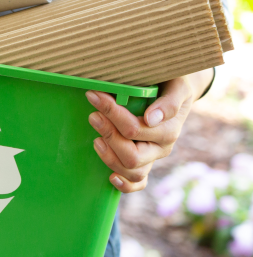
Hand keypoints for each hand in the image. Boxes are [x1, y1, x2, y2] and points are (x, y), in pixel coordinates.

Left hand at [86, 69, 212, 192]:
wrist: (176, 90)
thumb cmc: (172, 84)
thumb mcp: (177, 86)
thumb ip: (169, 102)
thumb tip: (151, 119)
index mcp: (169, 130)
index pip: (135, 129)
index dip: (112, 113)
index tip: (93, 95)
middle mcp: (161, 148)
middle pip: (132, 155)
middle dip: (108, 135)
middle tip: (93, 115)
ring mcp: (152, 158)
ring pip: (132, 172)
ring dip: (110, 157)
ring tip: (96, 139)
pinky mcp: (145, 164)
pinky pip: (138, 184)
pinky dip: (125, 185)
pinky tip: (111, 178)